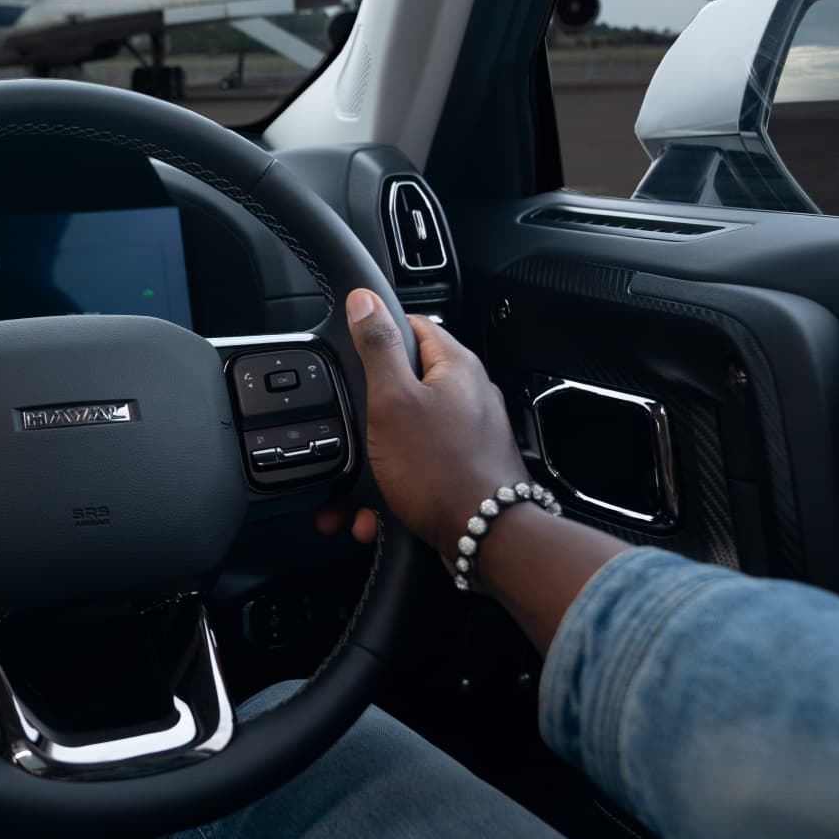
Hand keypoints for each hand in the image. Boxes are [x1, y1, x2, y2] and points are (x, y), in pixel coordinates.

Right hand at [319, 289, 526, 568]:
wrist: (486, 537)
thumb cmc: (442, 471)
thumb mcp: (393, 400)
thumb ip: (378, 347)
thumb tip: (365, 301)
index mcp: (456, 366)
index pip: (412, 325)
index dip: (377, 337)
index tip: (352, 357)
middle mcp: (469, 394)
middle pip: (405, 383)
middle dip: (369, 414)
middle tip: (353, 433)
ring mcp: (470, 432)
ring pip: (408, 432)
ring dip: (375, 459)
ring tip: (357, 487)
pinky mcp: (466, 466)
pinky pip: (420, 467)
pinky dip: (394, 486)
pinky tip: (377, 510)